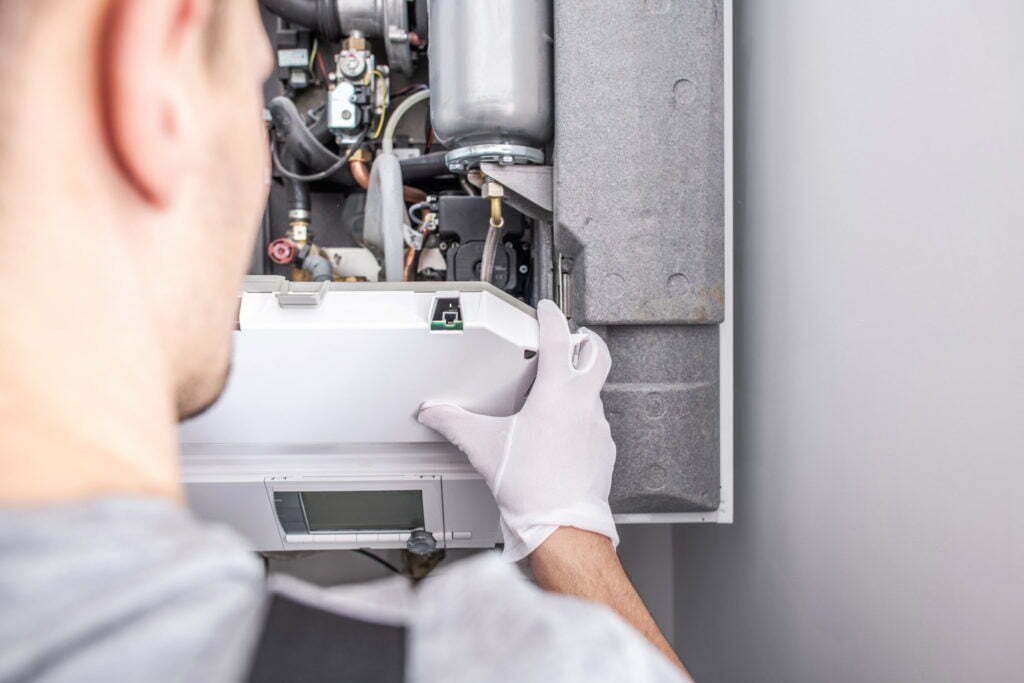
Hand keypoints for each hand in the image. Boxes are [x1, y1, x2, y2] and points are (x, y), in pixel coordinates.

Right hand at [418, 300, 617, 560]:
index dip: (552, 317)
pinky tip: (562, 434)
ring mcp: (599, 427)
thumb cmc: (531, 487)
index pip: (560, 338)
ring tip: (556, 394)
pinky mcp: (603, 450)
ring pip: (595, 392)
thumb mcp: (484, 447)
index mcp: (557, 393)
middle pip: (597, 355)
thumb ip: (454, 424)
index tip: (548, 309)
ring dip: (580, 385)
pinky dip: (581, 419)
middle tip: (573, 338)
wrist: (563, 526)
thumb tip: (434, 413)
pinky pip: (595, 423)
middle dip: (587, 341)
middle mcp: (584, 404)